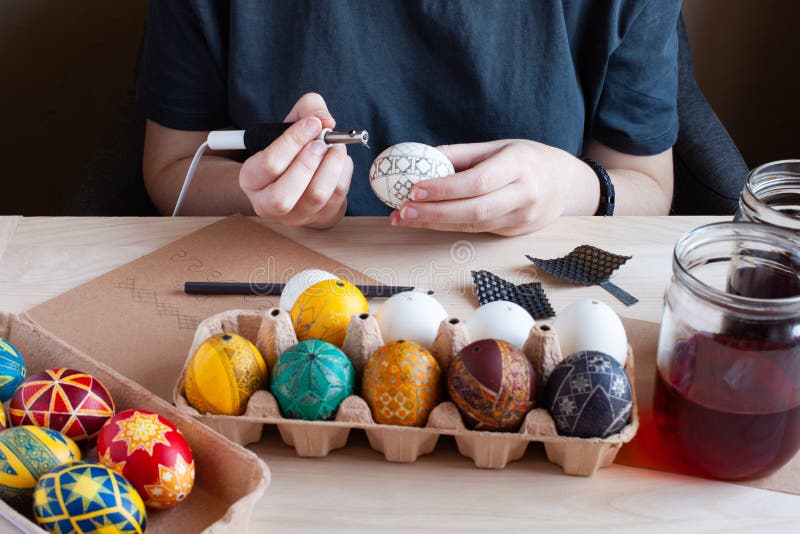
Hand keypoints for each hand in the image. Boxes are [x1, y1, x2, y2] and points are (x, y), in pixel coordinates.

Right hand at [239, 93, 352, 228]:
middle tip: (322, 142)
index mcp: (251, 179)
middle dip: (307, 164)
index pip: (268, 164)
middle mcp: (267, 203)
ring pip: (315, 196)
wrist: (306, 180)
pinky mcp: (320, 217)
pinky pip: (336, 196)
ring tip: (336, 147)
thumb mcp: (293, 123)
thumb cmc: (294, 151)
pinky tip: (340, 160)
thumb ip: (308, 110)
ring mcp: (295, 215)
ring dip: (330, 167)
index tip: (312, 124)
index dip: (292, 142)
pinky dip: (343, 173)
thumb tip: (326, 121)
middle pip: (283, 194)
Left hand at [389, 140, 598, 235]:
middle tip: (402, 212)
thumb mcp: (498, 146)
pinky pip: (477, 231)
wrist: (566, 184)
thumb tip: (423, 158)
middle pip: (474, 211)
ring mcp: (522, 219)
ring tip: (404, 218)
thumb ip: (462, 154)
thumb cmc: (528, 159)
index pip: (478, 182)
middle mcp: (525, 195)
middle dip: (433, 213)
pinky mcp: (515, 233)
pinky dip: (449, 227)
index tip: (414, 189)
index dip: (444, 188)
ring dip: (434, 224)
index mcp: (520, 165)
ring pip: (473, 226)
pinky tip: (427, 221)